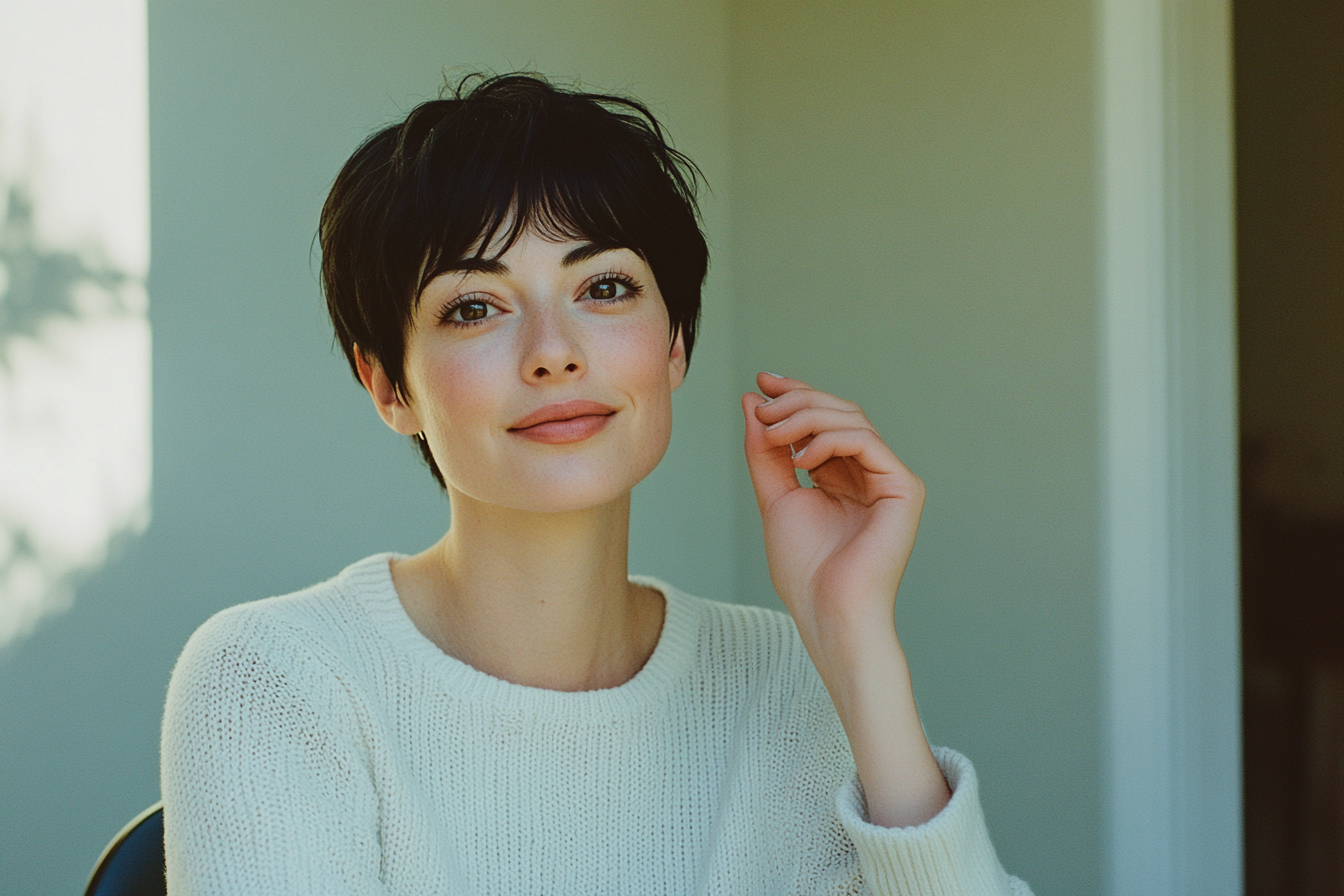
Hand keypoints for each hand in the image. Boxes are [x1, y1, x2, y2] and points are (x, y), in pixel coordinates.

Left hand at [741, 371, 947, 827]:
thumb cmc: (804, 568)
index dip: (796, 396)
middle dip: (797, 401)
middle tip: (764, 407)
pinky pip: (866, 441)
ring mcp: (890, 479)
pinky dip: (829, 439)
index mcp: (843, 476)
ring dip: (806, 418)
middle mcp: (870, 473)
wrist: (827, 610)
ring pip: (852, 420)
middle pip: (839, 412)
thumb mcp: (775, 496)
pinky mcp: (903, 489)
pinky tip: (802, 458)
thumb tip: (755, 401)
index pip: (824, 420)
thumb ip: (765, 451)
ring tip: (774, 435)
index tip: (762, 383)